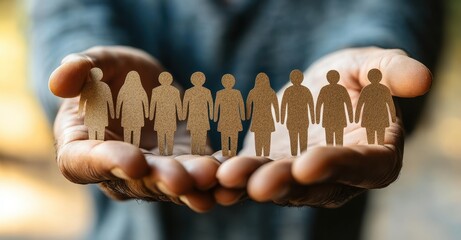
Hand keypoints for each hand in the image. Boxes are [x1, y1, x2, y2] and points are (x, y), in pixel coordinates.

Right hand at [51, 46, 218, 211]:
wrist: (144, 86)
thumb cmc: (112, 75)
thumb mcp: (98, 63)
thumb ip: (80, 68)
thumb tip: (58, 82)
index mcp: (80, 146)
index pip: (85, 163)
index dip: (109, 164)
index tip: (134, 160)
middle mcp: (114, 169)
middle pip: (134, 181)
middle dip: (159, 179)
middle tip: (181, 178)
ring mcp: (149, 172)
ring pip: (167, 185)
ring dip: (189, 185)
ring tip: (209, 177)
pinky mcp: (180, 167)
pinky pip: (193, 178)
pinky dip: (209, 178)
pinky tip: (226, 175)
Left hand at [216, 47, 430, 206]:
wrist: (319, 91)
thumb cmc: (353, 78)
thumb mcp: (371, 67)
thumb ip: (391, 72)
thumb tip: (423, 78)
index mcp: (373, 157)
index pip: (358, 167)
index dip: (334, 166)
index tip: (308, 164)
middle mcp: (334, 177)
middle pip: (311, 185)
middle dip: (284, 184)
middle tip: (259, 185)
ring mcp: (298, 176)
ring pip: (274, 183)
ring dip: (249, 183)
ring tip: (225, 177)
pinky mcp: (268, 167)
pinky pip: (248, 175)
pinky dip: (228, 177)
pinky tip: (207, 175)